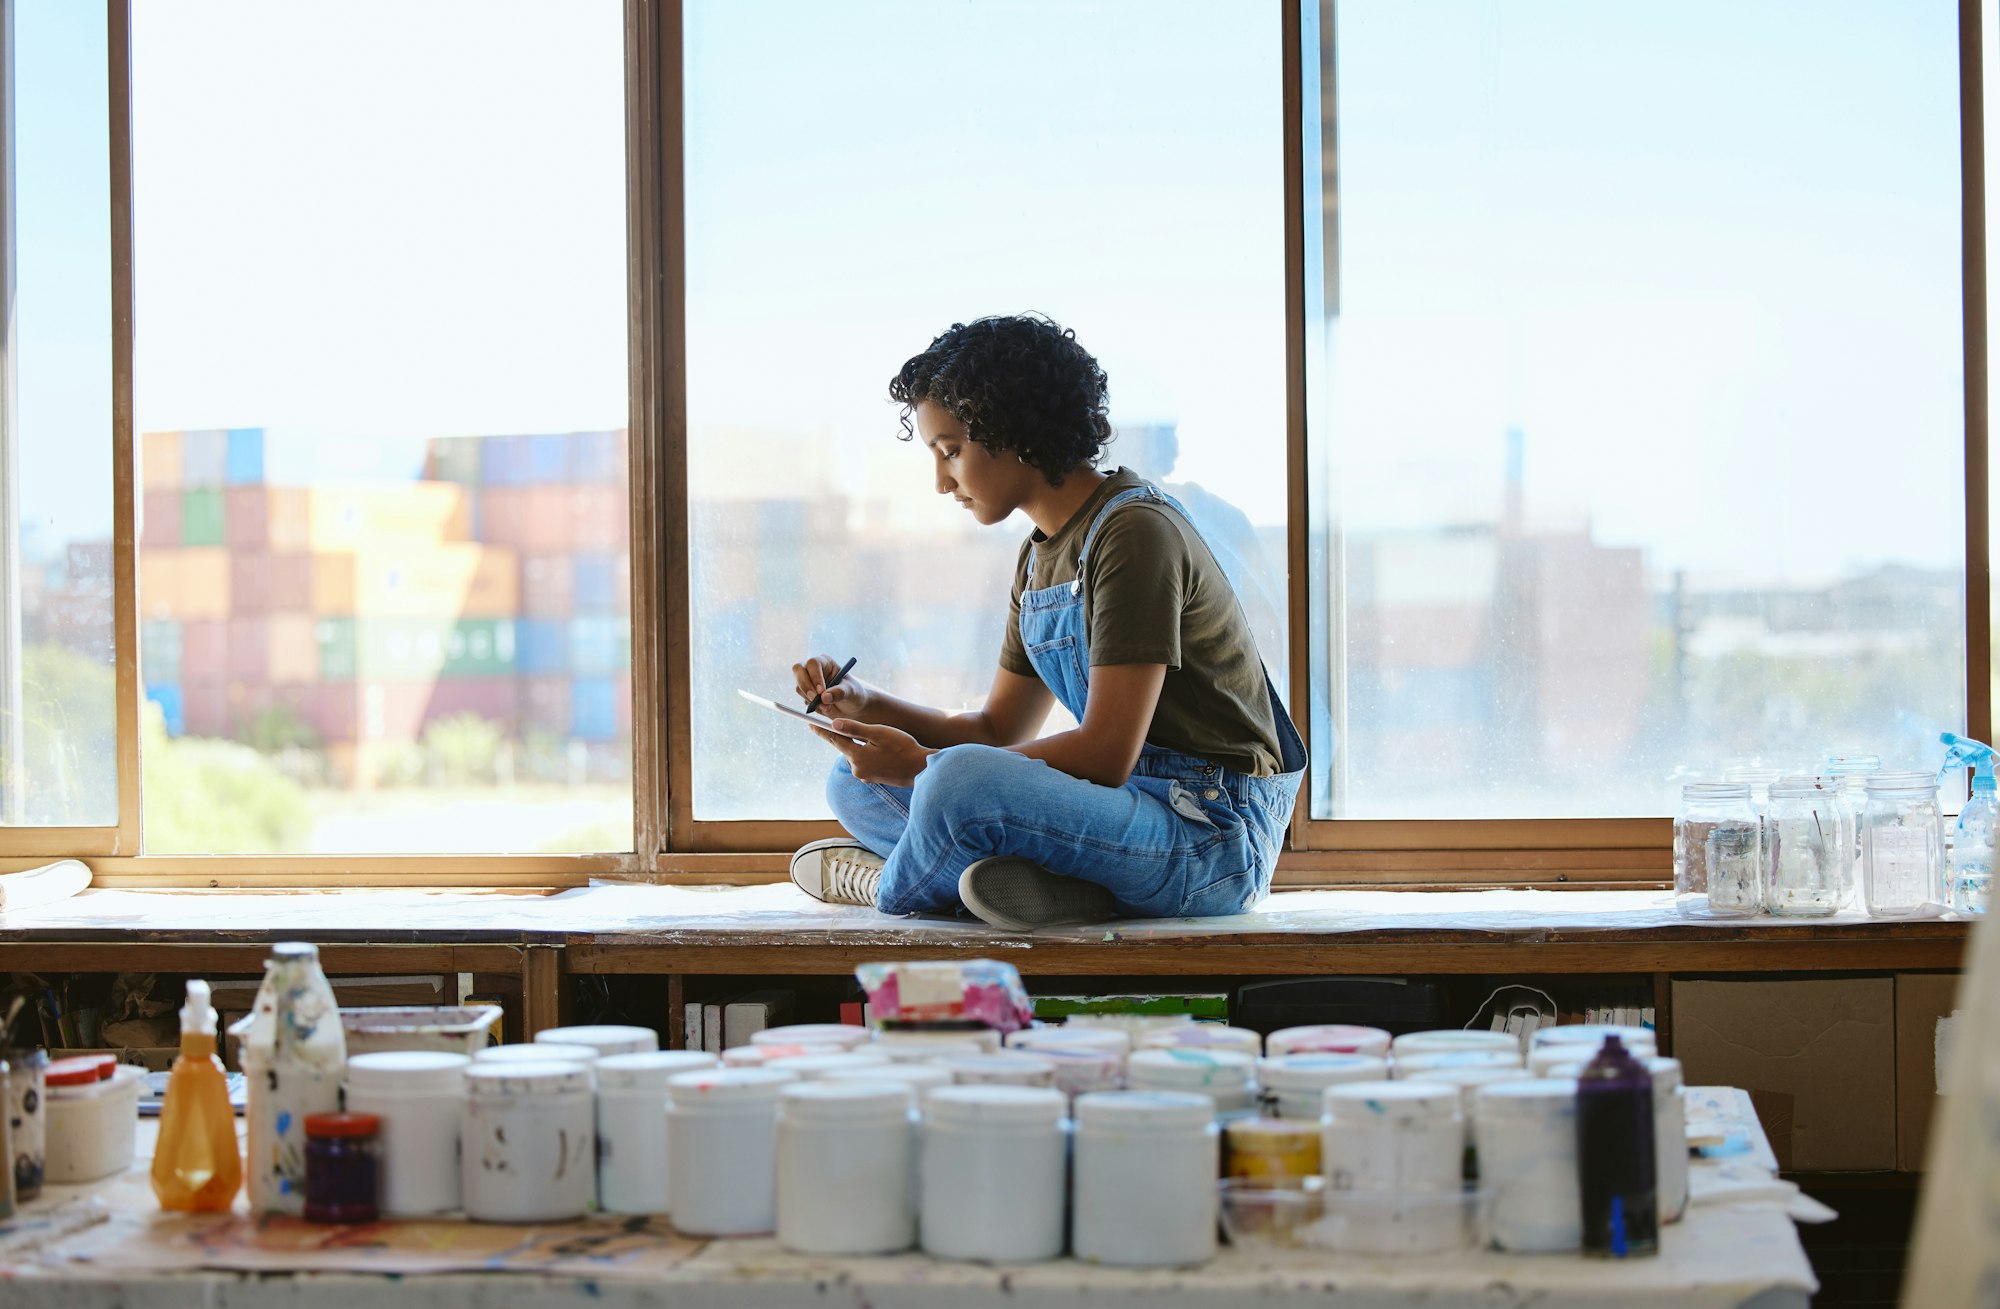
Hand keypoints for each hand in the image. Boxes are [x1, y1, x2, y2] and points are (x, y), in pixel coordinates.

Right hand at [793, 654, 875, 720]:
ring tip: (827, 707)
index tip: (821, 691)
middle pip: (798, 669)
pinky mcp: (806, 692)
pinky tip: (824, 708)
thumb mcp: (851, 692)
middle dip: (805, 686)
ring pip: (799, 686)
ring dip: (810, 699)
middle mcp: (814, 668)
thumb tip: (824, 697)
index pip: (813, 663)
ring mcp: (808, 680)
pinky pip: (802, 697)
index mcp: (826, 662)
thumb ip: (839, 692)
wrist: (851, 705)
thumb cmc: (853, 693)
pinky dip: (811, 705)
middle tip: (815, 700)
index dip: (815, 676)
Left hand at [810, 719, 930, 787]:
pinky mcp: (874, 778)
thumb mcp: (878, 733)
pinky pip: (865, 762)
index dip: (822, 730)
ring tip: (863, 735)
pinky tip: (878, 748)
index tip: (810, 722)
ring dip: (858, 745)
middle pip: (845, 747)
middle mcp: (857, 769)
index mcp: (856, 757)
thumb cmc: (903, 747)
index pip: (834, 740)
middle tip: (835, 723)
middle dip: (843, 736)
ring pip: (856, 754)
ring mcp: (866, 776)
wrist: (921, 769)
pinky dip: (867, 753)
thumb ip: (855, 729)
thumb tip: (833, 723)